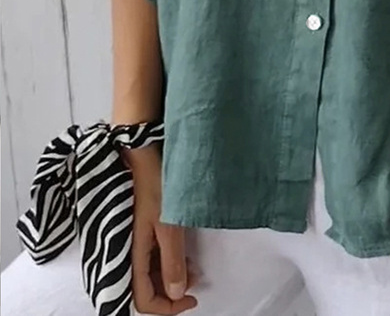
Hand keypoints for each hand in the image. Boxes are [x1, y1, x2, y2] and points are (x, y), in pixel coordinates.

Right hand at [125, 145, 199, 313]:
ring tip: (193, 267)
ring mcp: (133, 242)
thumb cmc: (154, 185)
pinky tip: (183, 253)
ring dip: (170, 277)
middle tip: (195, 283)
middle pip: (145, 290)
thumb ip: (172, 260)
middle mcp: (128, 253)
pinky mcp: (139, 230)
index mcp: (131, 256)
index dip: (168, 308)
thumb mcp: (168, 225)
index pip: (143, 300)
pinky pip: (151, 257)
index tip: (192, 299)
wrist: (143, 155)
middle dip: (171, 293)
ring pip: (149, 275)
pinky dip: (167, 262)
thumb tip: (177, 292)